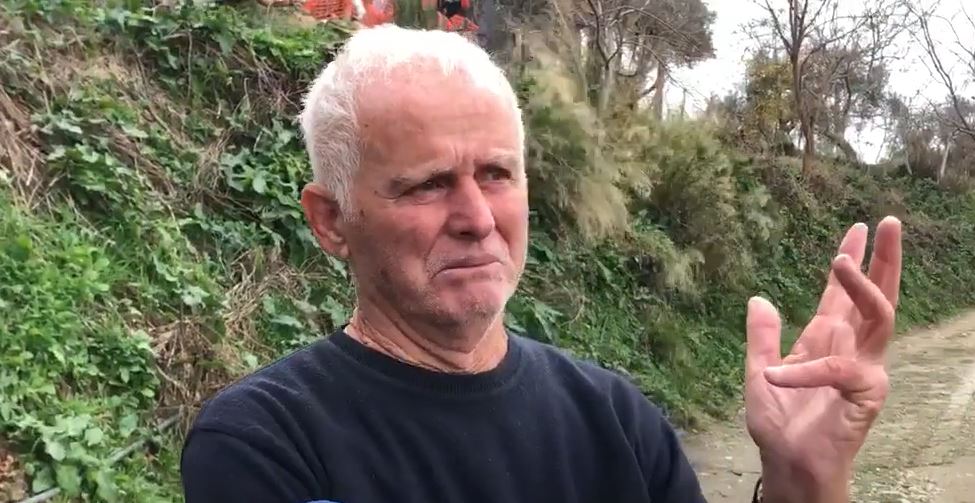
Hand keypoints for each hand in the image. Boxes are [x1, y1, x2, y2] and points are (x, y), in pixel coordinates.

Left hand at [744, 217, 902, 502]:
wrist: (786, 463)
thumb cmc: (778, 423)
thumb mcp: (757, 371)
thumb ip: (761, 337)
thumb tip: (758, 298)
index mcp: (827, 338)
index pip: (843, 292)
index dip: (851, 259)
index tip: (860, 227)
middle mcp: (851, 347)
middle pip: (877, 294)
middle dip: (884, 258)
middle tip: (887, 222)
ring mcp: (863, 368)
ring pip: (878, 316)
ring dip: (861, 286)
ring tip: (840, 259)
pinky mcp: (865, 393)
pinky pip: (839, 369)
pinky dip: (805, 370)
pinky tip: (776, 375)